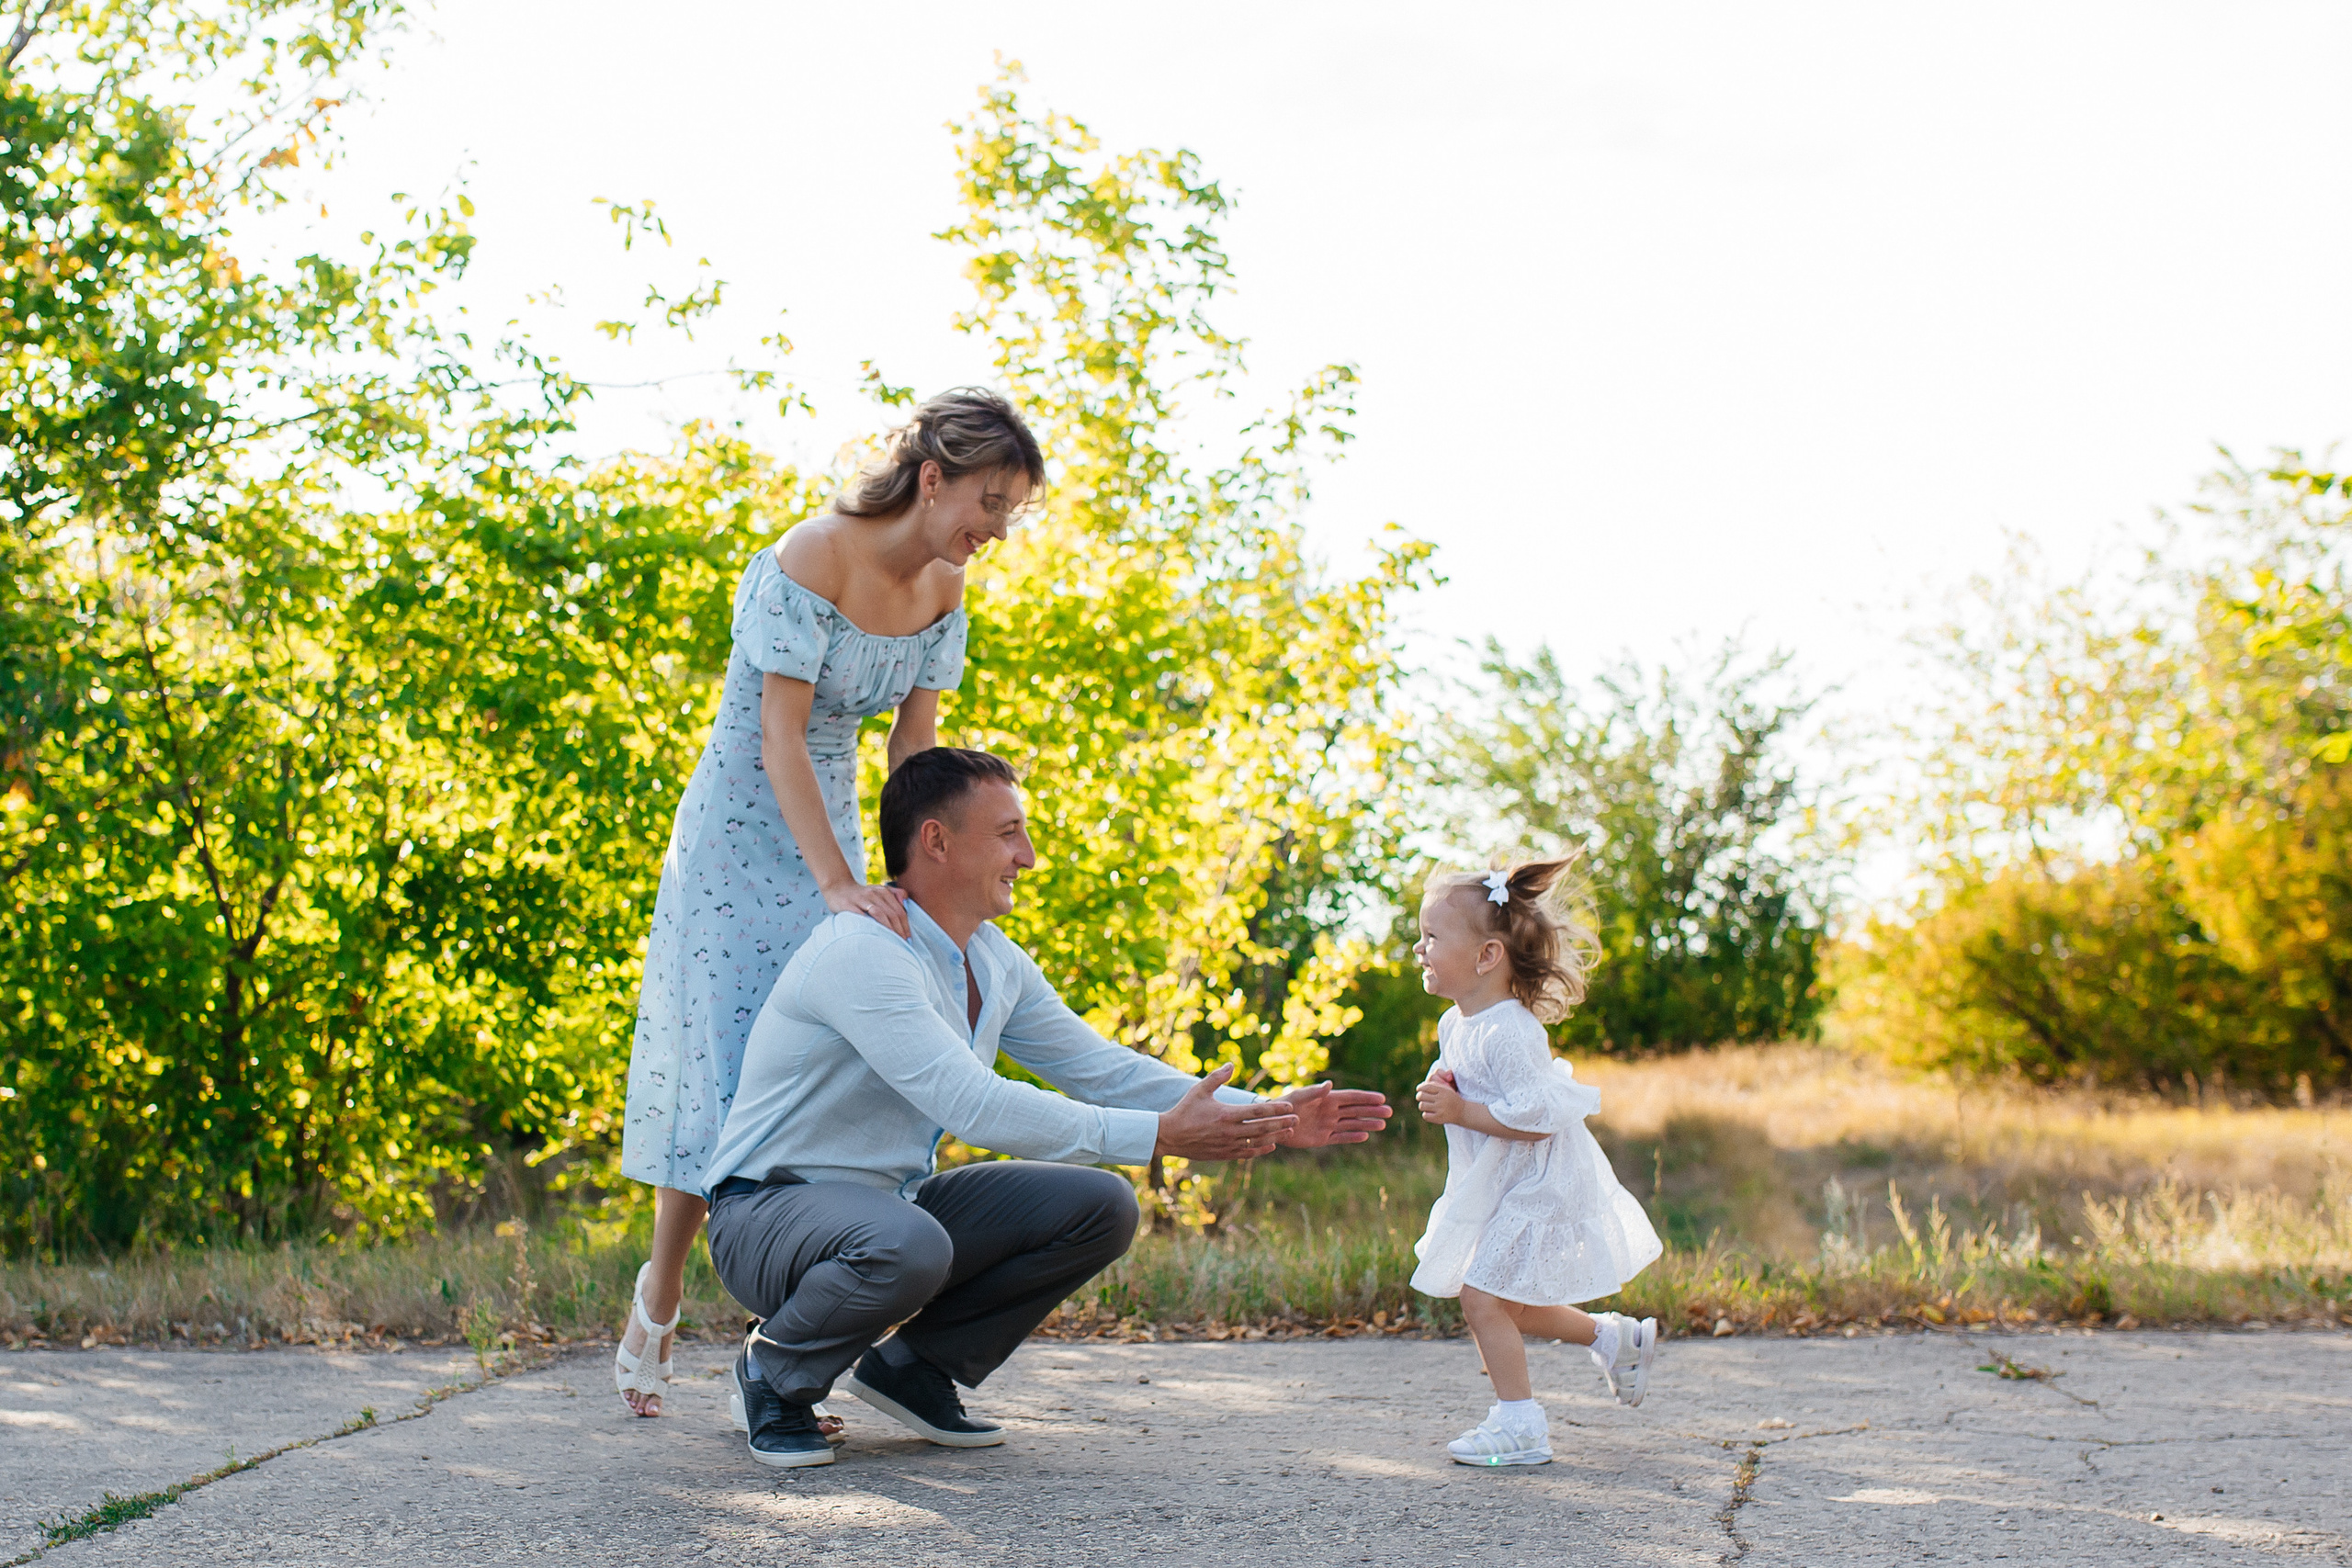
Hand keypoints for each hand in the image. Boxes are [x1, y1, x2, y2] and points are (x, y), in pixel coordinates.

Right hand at [824, 878, 909, 937]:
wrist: (837, 887)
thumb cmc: (861, 894)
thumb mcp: (878, 890)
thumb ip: (894, 893)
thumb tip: (905, 901)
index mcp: (883, 891)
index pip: (899, 910)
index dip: (905, 925)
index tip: (908, 938)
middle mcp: (874, 894)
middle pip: (891, 913)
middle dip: (899, 930)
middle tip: (903, 943)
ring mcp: (861, 899)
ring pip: (879, 913)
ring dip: (888, 928)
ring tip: (893, 940)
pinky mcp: (848, 905)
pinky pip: (861, 915)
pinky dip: (869, 924)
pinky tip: (875, 934)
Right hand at [1153, 1064, 1298, 1162]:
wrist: (1170, 1136)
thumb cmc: (1185, 1110)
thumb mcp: (1200, 1090)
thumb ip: (1217, 1077)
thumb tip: (1231, 1064)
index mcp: (1226, 1114)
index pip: (1257, 1112)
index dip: (1275, 1109)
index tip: (1289, 1107)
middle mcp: (1230, 1131)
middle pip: (1262, 1128)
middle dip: (1282, 1123)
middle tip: (1297, 1119)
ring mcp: (1228, 1145)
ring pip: (1257, 1142)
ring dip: (1275, 1137)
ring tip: (1289, 1132)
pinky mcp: (1224, 1155)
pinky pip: (1247, 1153)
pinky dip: (1261, 1150)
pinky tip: (1271, 1146)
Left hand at [1271, 1082, 1393, 1147]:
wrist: (1275, 1123)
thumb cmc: (1286, 1104)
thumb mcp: (1300, 1096)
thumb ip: (1315, 1092)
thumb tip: (1329, 1085)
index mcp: (1327, 1099)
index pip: (1351, 1097)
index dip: (1366, 1097)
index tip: (1381, 1098)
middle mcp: (1331, 1111)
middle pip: (1356, 1110)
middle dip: (1372, 1110)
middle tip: (1389, 1112)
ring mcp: (1328, 1125)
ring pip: (1352, 1124)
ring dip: (1366, 1124)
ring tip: (1382, 1125)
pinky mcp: (1322, 1138)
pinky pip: (1340, 1137)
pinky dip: (1352, 1137)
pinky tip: (1365, 1136)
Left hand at [1415, 1067, 1464, 1126]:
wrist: (1462, 1112)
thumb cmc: (1450, 1098)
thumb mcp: (1445, 1089)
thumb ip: (1433, 1085)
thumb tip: (1419, 1088)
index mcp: (1443, 1090)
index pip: (1426, 1086)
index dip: (1420, 1088)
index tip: (1419, 1090)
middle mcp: (1442, 1099)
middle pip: (1420, 1096)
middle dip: (1419, 1096)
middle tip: (1423, 1098)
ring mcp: (1440, 1109)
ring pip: (1421, 1106)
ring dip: (1423, 1106)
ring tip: (1427, 1106)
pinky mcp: (1439, 1118)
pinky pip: (1425, 1115)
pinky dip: (1426, 1114)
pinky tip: (1431, 1113)